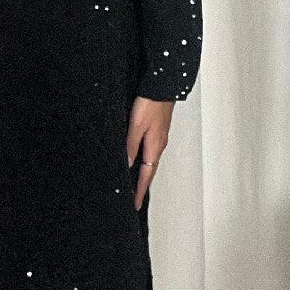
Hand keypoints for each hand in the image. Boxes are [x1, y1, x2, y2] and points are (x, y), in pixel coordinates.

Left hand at [127, 96, 173, 210]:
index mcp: (154, 147)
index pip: (145, 176)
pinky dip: (144, 160)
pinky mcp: (157, 129)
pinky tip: (138, 158)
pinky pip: (150, 150)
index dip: (139, 190)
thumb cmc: (151, 103)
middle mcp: (158, 144)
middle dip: (142, 186)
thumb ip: (130, 146)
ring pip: (150, 160)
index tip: (135, 204)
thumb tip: (126, 164)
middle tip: (135, 198)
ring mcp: (159, 137)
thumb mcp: (136, 127)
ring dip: (143, 173)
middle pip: (149, 170)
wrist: (163, 85)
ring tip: (135, 184)